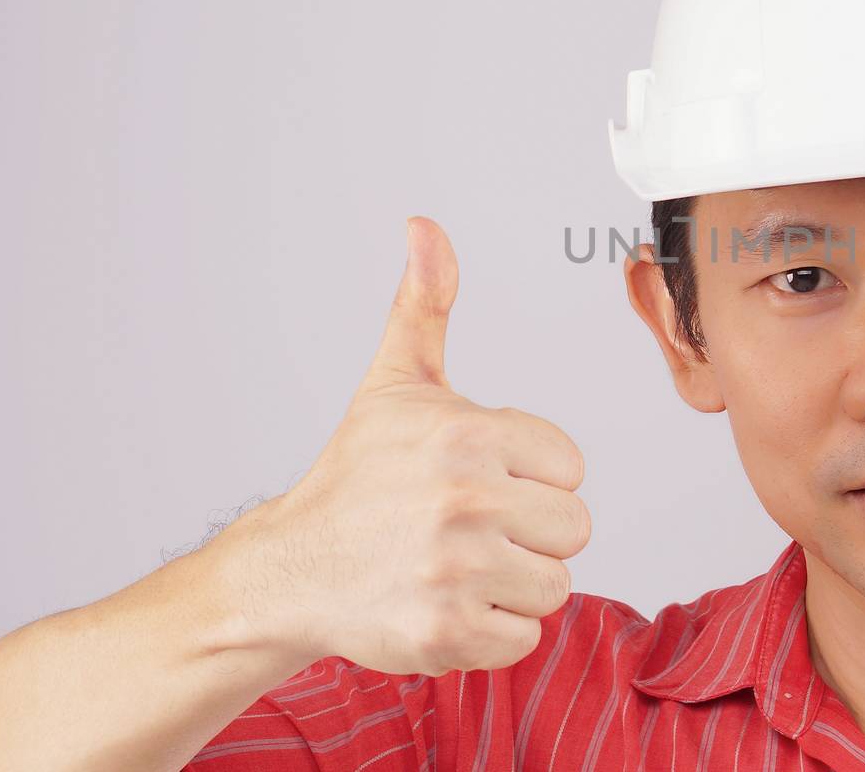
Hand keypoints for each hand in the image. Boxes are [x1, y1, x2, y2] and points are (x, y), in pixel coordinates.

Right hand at [242, 216, 589, 674]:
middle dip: (530, 532)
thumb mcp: (394, 382)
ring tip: (458, 564)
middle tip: (469, 527)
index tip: (480, 479)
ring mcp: (454, 569)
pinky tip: (447, 603)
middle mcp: (463, 498)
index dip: (533, 477)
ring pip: (556, 584)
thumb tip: (425, 226)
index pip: (571, 467)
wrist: (291, 570)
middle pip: (574, 528)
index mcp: (466, 433)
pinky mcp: (444, 633)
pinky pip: (524, 637)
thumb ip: (424, 305)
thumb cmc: (356, 475)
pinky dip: (492, 631)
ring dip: (514, 583)